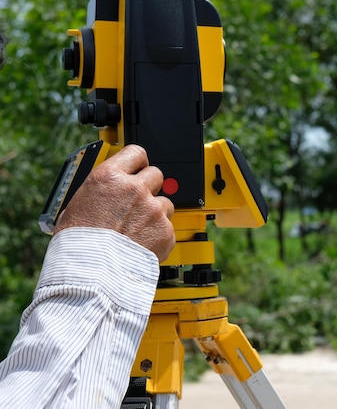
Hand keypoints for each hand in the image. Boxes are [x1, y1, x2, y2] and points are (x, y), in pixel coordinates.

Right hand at [54, 144, 175, 261]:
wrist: (91, 273)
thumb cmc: (78, 244)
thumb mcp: (77, 205)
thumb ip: (101, 192)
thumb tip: (108, 189)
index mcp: (110, 177)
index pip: (136, 153)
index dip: (138, 162)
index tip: (139, 169)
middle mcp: (135, 189)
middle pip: (156, 175)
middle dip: (150, 187)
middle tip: (139, 204)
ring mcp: (153, 209)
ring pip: (165, 203)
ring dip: (156, 214)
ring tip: (138, 231)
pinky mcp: (166, 231)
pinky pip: (168, 228)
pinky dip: (160, 237)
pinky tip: (143, 245)